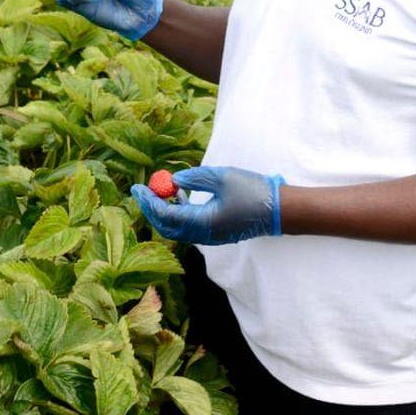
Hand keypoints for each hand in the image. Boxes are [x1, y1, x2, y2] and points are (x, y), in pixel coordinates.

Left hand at [130, 166, 285, 244]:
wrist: (278, 210)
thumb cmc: (252, 191)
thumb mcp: (222, 177)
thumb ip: (196, 177)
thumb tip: (174, 180)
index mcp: (201, 222)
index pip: (165, 215)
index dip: (148, 201)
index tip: (137, 187)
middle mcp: (202, 235)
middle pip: (166, 227)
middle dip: (151, 209)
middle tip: (142, 191)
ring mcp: (209, 237)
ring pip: (176, 229)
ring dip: (164, 212)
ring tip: (159, 191)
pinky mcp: (215, 234)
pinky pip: (188, 228)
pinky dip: (178, 214)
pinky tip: (180, 197)